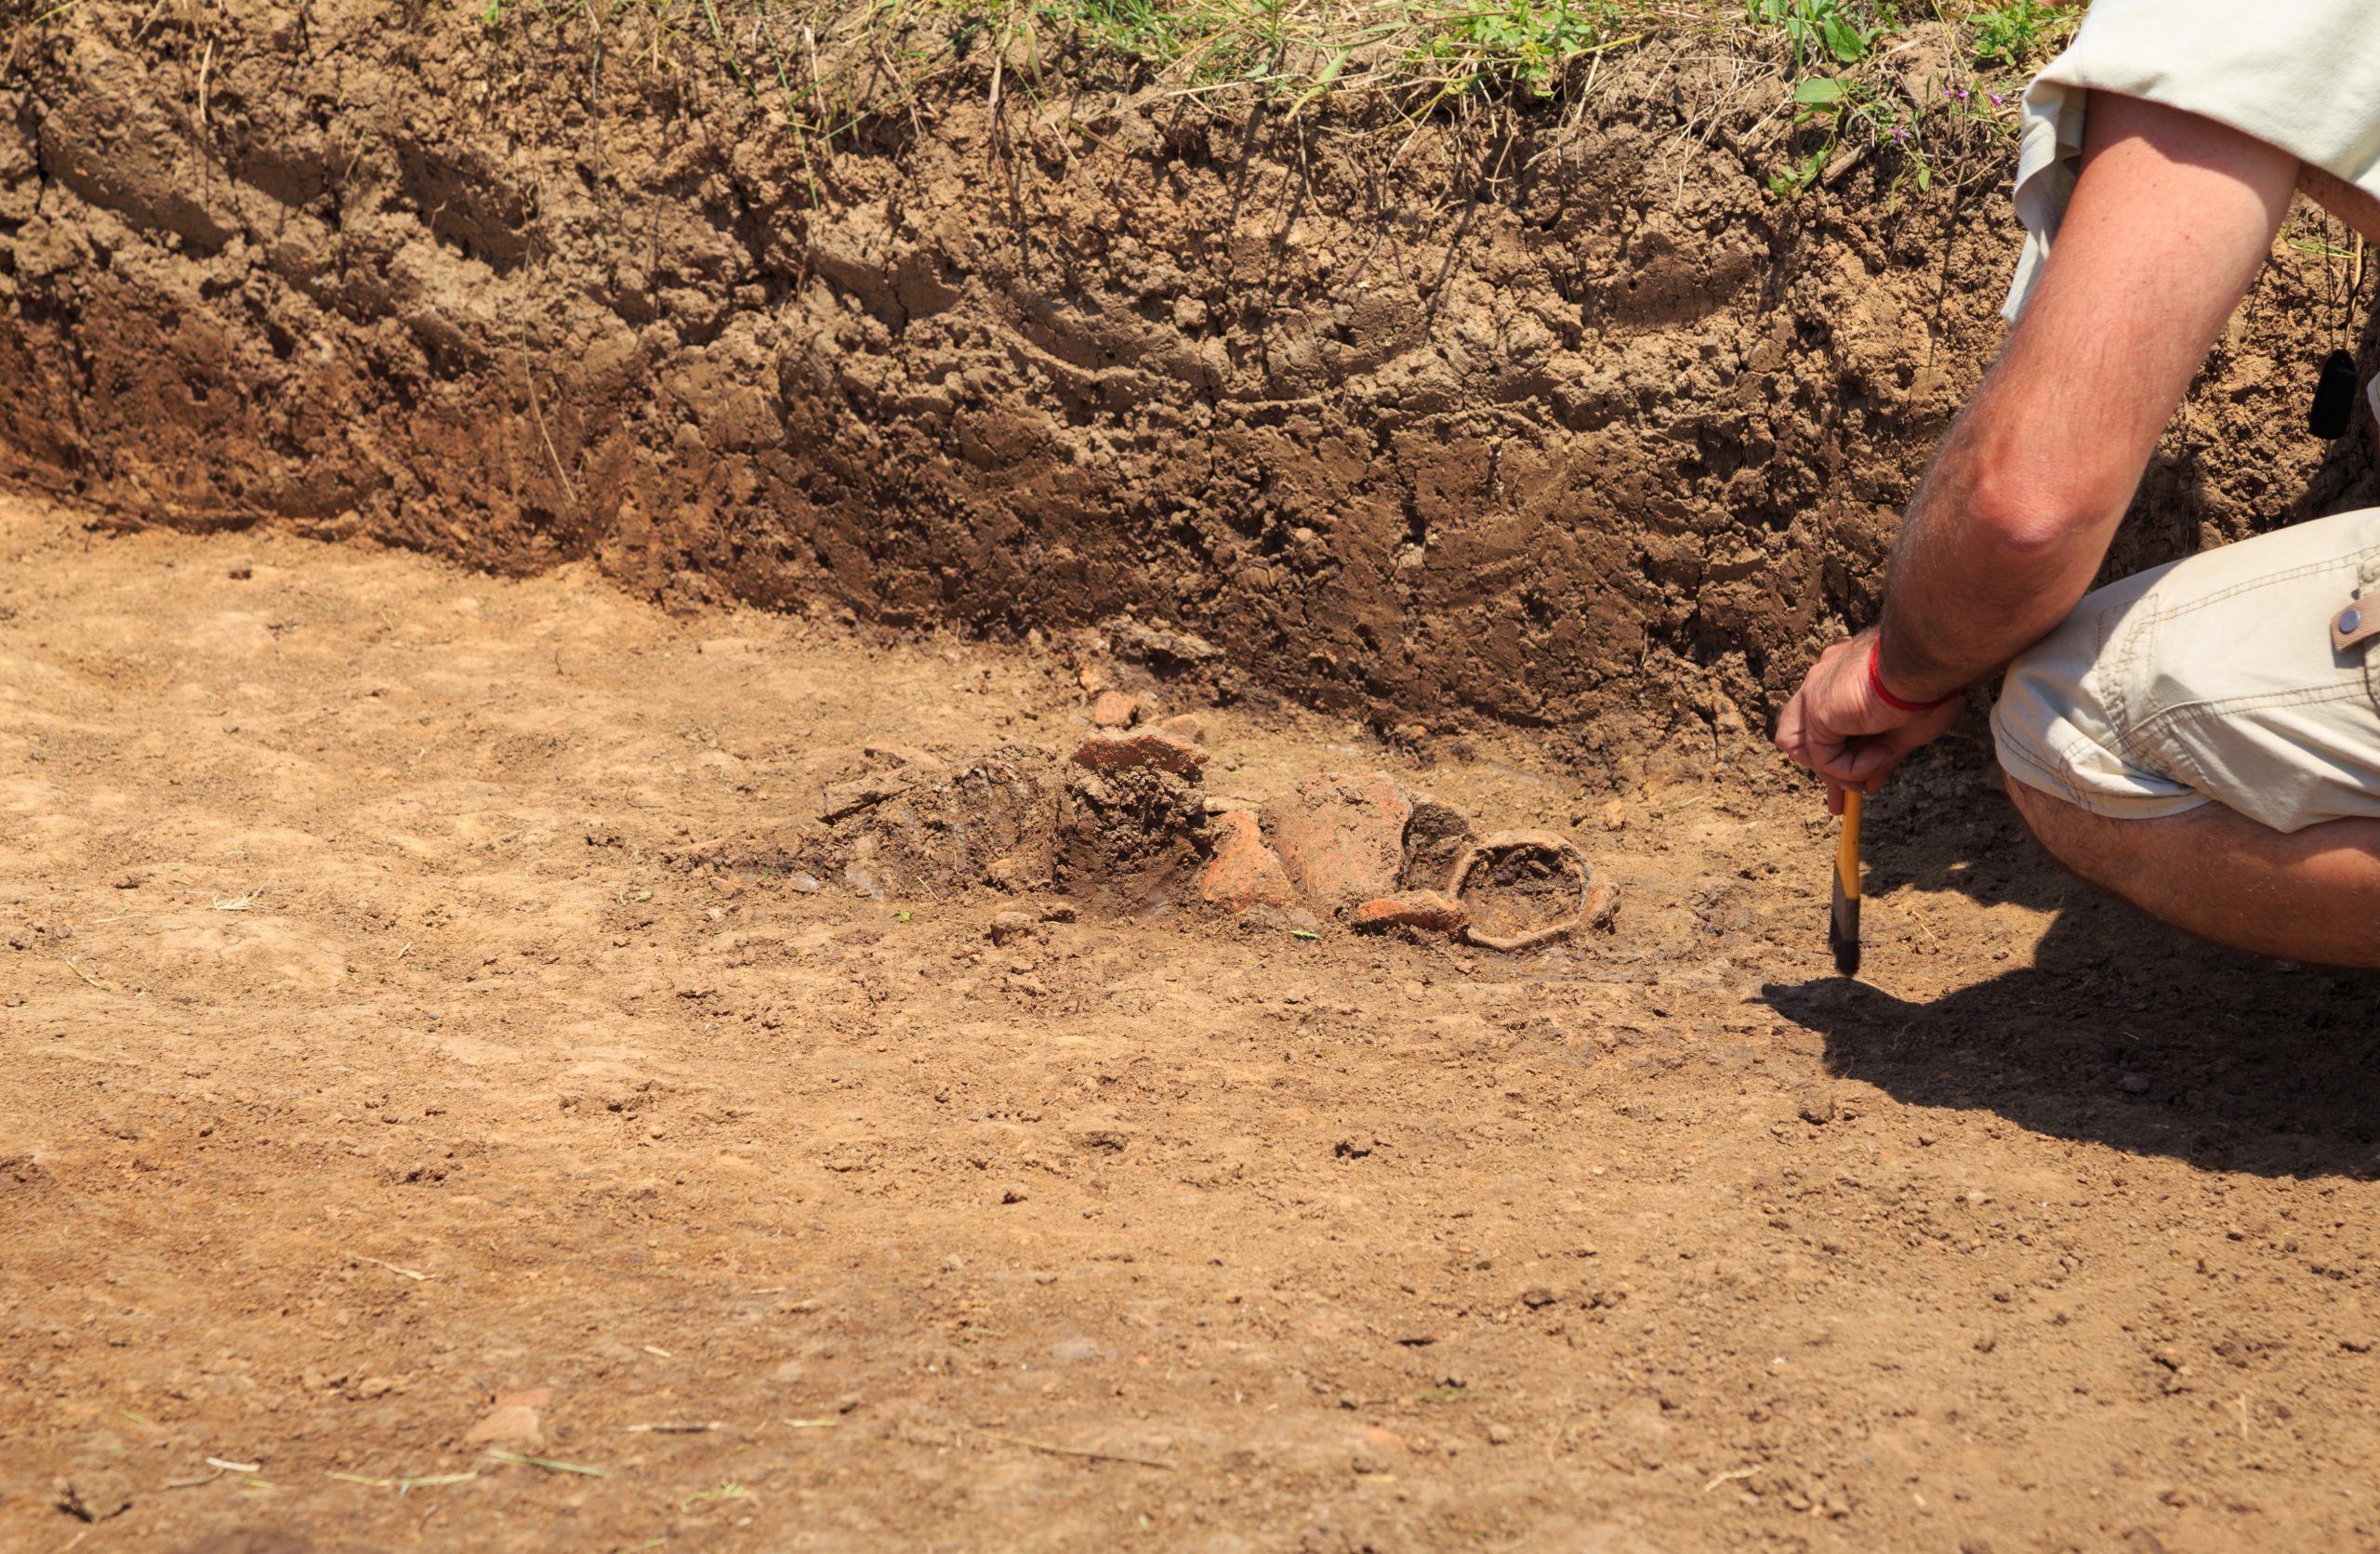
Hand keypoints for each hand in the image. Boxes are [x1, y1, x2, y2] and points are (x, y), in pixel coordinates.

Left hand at [1773, 630, 1964, 812]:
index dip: (1835, 759)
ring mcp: (1816, 693)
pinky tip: (1883, 753)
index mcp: (1844, 680)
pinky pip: (1825, 759)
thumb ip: (1879, 758)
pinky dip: (1854, 767)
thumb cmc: (1930, 688)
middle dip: (1822, 772)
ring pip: (1803, 748)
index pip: (1826, 726)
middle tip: (1841, 804)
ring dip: (1839, 771)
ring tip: (1873, 769)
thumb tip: (1867, 786)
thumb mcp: (1904, 732)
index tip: (1854, 788)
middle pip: (1801, 735)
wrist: (1930, 665)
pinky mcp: (1816, 710)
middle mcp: (1823, 682)